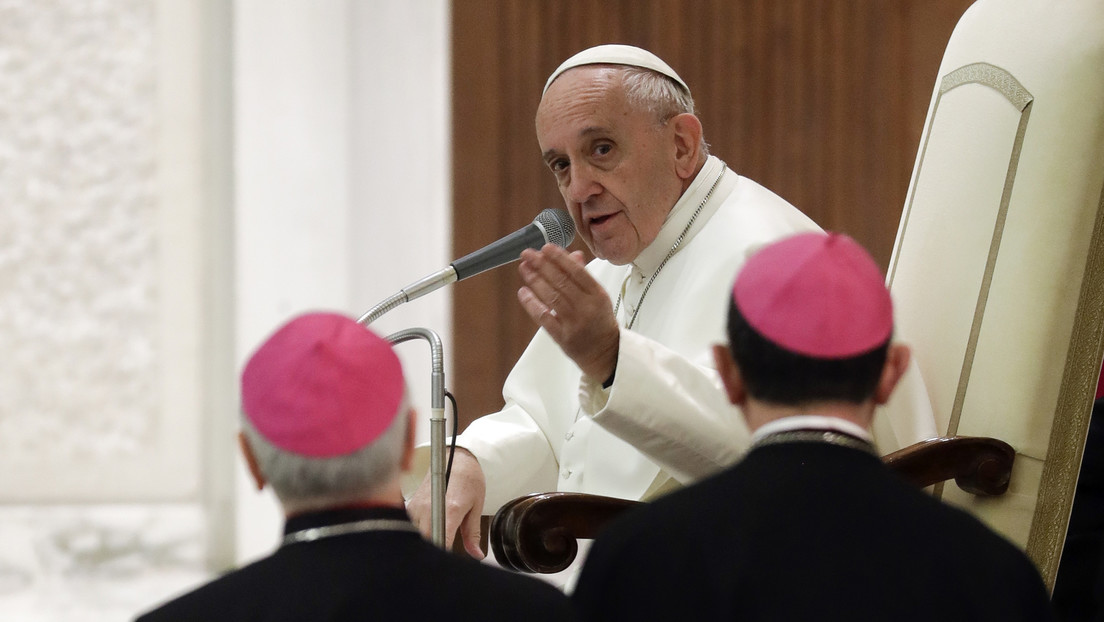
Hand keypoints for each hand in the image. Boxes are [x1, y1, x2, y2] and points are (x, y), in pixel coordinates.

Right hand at [406, 447, 485, 558]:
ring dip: (425, 541)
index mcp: (450, 509)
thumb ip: (473, 533)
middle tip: (444, 556)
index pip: (442, 541)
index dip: (445, 555)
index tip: (449, 563)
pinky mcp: (410, 504)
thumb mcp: (476, 505)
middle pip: (426, 541)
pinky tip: (427, 532)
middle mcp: (430, 507)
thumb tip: (477, 554)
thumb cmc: (468, 478)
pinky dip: (417, 532)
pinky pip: (409, 526)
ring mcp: (417, 506)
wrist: (456, 457)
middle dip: (435, 550)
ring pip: (415, 535)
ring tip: (437, 543)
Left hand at [517, 244, 619, 381]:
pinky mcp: (562, 337)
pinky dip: (532, 304)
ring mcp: (574, 323)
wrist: (605, 354)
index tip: (545, 247)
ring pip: (551, 297)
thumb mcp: (598, 296)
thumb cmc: (600, 321)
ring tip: (524, 268)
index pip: (577, 272)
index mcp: (598, 295)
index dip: (559, 258)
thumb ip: (584, 276)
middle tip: (527, 254)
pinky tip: (523, 292)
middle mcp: (587, 308)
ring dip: (535, 280)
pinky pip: (544, 317)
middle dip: (542, 265)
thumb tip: (572, 254)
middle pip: (561, 282)